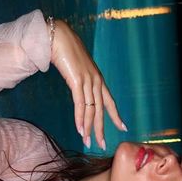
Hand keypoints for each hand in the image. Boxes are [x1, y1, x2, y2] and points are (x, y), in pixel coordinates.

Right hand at [49, 19, 126, 149]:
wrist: (58, 37)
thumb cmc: (67, 51)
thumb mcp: (78, 68)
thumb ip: (82, 80)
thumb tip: (80, 91)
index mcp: (98, 79)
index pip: (110, 102)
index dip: (116, 116)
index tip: (123, 127)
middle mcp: (96, 81)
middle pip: (101, 110)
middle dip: (101, 129)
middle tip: (102, 144)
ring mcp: (88, 81)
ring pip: (91, 110)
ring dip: (88, 128)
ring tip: (87, 141)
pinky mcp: (77, 81)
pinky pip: (80, 105)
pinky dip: (80, 118)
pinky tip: (80, 129)